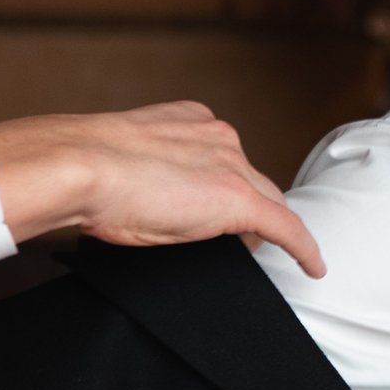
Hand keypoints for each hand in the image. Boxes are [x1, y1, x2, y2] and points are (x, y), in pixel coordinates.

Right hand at [0, 103, 326, 277]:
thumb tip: (146, 198)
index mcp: (190, 121)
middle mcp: (219, 137)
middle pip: (253, 179)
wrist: (76, 166)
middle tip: (242, 239)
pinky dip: (303, 248)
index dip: (225, 185)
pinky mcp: (239, 200)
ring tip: (262, 254)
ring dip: (266, 228)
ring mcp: (232, 166)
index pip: (225, 158)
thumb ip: (149, 172)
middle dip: (251, 207)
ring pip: (268, 202)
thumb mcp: (122, 163)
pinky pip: (286, 227)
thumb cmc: (80, 169)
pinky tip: (313, 268)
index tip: (215, 204)